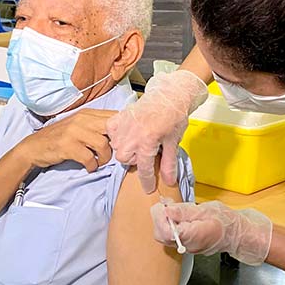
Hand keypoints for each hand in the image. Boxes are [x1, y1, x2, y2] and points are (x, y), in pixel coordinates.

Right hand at [18, 109, 114, 172]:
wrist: (34, 147)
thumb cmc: (59, 138)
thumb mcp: (78, 126)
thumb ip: (96, 125)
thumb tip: (120, 133)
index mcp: (87, 113)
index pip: (114, 116)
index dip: (123, 130)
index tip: (122, 142)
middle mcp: (81, 119)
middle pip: (112, 128)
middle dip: (117, 144)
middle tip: (113, 154)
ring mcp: (73, 132)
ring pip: (103, 144)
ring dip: (104, 158)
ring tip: (99, 162)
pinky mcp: (67, 146)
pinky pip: (89, 158)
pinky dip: (92, 166)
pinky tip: (89, 167)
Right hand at [108, 70, 207, 192]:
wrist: (169, 95)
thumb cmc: (174, 116)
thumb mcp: (173, 142)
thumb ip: (169, 164)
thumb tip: (169, 181)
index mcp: (146, 141)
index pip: (144, 168)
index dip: (147, 181)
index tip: (148, 188)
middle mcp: (131, 135)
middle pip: (124, 160)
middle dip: (135, 160)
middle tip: (146, 153)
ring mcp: (123, 125)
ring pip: (116, 148)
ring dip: (126, 149)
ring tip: (138, 142)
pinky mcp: (119, 117)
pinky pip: (110, 132)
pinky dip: (117, 136)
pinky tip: (128, 134)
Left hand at [150, 201, 272, 264]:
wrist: (236, 234)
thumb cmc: (225, 221)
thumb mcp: (206, 210)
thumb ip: (184, 211)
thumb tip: (167, 210)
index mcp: (194, 236)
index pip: (166, 232)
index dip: (160, 217)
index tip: (163, 206)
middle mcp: (188, 246)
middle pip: (161, 236)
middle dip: (158, 219)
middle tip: (165, 206)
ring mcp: (186, 248)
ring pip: (164, 237)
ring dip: (163, 222)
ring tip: (172, 210)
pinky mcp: (186, 246)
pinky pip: (170, 238)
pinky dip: (169, 226)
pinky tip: (175, 217)